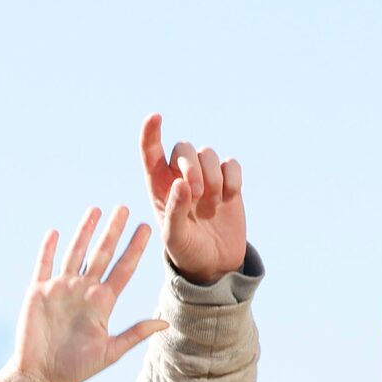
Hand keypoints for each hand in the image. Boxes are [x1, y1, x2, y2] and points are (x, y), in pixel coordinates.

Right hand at [0, 208, 167, 381]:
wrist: (41, 376)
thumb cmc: (77, 368)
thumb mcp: (110, 352)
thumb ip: (135, 334)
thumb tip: (165, 324)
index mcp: (102, 303)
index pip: (123, 269)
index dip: (134, 249)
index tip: (146, 228)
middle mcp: (84, 291)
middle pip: (101, 254)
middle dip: (112, 231)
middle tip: (123, 207)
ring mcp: (61, 288)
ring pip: (75, 253)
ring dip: (85, 231)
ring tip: (95, 210)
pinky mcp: (38, 292)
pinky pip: (44, 264)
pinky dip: (49, 248)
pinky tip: (56, 232)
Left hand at [142, 115, 246, 286]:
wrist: (215, 264)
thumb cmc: (187, 251)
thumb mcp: (175, 238)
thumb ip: (175, 211)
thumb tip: (181, 183)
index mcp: (159, 185)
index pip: (150, 151)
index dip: (151, 132)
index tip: (155, 117)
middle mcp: (180, 175)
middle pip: (183, 147)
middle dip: (191, 166)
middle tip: (196, 193)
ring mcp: (206, 176)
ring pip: (208, 153)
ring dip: (211, 176)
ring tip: (213, 202)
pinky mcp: (228, 182)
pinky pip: (231, 164)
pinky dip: (232, 178)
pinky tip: (229, 197)